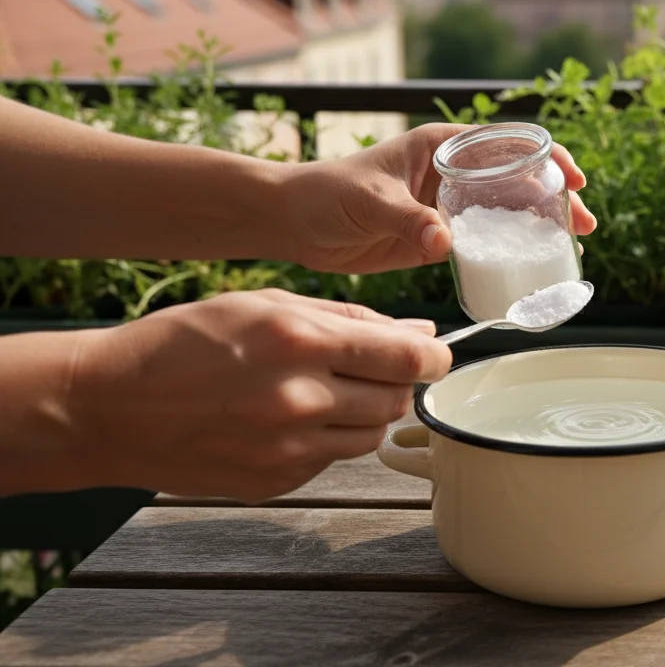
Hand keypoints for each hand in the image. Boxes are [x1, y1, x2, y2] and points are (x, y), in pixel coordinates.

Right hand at [65, 289, 453, 501]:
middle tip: (369, 368)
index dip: (434, 357)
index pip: (407, 357)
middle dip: (395, 381)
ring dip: (364, 412)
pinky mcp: (277, 481)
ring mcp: (289, 448)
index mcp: (300, 341)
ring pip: (371, 434)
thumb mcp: (263, 304)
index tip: (435, 355)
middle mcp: (301, 398)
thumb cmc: (182, 344)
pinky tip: (287, 419)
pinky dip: (326, 439)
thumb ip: (348, 319)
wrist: (108, 407)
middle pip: (396, 399)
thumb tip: (418, 332)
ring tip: (322, 391)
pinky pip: (331, 459)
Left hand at [280, 123, 597, 274]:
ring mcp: (447, 208)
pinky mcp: (438, 240)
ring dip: (540, 229)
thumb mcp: (369, 201)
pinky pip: (483, 245)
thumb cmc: (326, 193)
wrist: (293, 223)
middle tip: (584, 223)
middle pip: (519, 180)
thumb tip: (445, 241)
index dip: (546, 156)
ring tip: (572, 248)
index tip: (572, 177)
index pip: (507, 143)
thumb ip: (407, 219)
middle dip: (557, 198)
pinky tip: (531, 269)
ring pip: (507, 214)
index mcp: (441, 148)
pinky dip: (510, 254)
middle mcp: (452, 175)